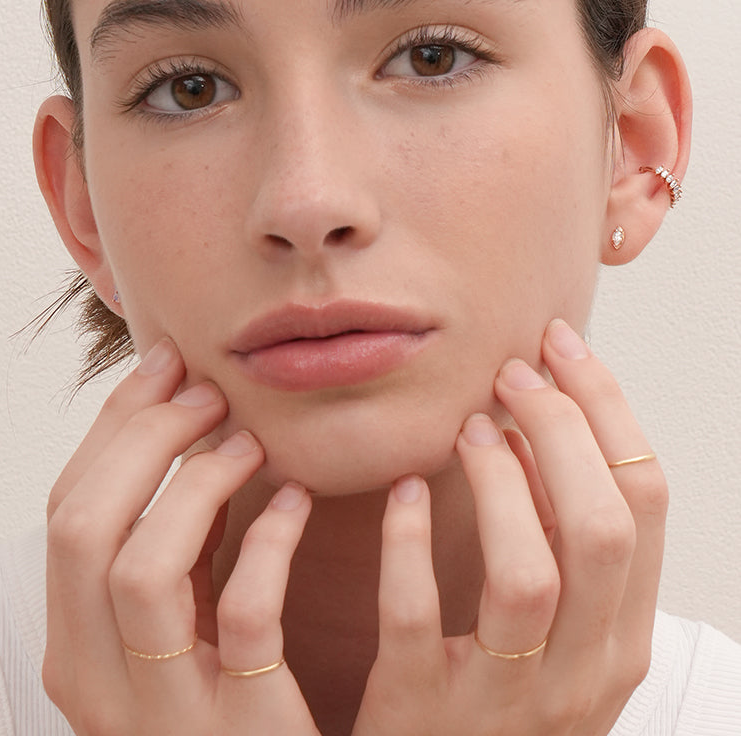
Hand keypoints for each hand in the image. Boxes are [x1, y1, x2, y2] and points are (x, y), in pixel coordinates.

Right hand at [43, 338, 320, 735]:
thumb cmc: (232, 692)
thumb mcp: (181, 618)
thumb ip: (171, 544)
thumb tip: (184, 427)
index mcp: (76, 644)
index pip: (65, 511)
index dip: (113, 426)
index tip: (167, 366)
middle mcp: (98, 683)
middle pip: (83, 528)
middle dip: (144, 439)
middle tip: (209, 396)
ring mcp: (165, 714)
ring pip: (138, 568)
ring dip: (195, 484)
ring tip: (251, 446)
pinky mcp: (243, 729)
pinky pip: (245, 613)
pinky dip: (270, 540)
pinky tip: (298, 502)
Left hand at [352, 319, 666, 735]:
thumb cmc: (504, 693)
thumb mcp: (566, 629)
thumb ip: (568, 542)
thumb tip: (550, 427)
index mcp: (623, 638)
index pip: (646, 501)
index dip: (607, 410)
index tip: (562, 349)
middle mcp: (581, 673)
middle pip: (601, 529)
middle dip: (562, 429)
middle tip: (512, 376)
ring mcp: (506, 701)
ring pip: (527, 575)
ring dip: (500, 483)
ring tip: (468, 431)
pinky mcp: (423, 710)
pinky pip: (417, 613)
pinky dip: (409, 539)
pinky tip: (404, 490)